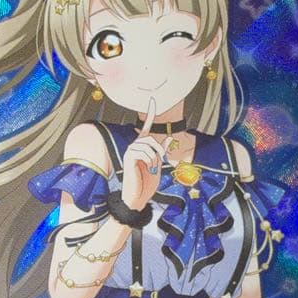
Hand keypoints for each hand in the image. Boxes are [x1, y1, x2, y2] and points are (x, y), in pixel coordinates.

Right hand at [120, 96, 173, 210]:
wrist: (138, 197)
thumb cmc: (146, 183)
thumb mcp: (158, 166)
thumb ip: (161, 152)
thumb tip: (168, 138)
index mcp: (142, 147)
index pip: (146, 127)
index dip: (149, 114)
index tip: (153, 101)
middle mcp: (135, 146)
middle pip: (152, 139)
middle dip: (160, 151)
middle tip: (160, 163)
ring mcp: (131, 151)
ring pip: (150, 145)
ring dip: (155, 159)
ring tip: (151, 169)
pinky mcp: (129, 157)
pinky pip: (145, 152)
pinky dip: (150, 161)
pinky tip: (145, 168)